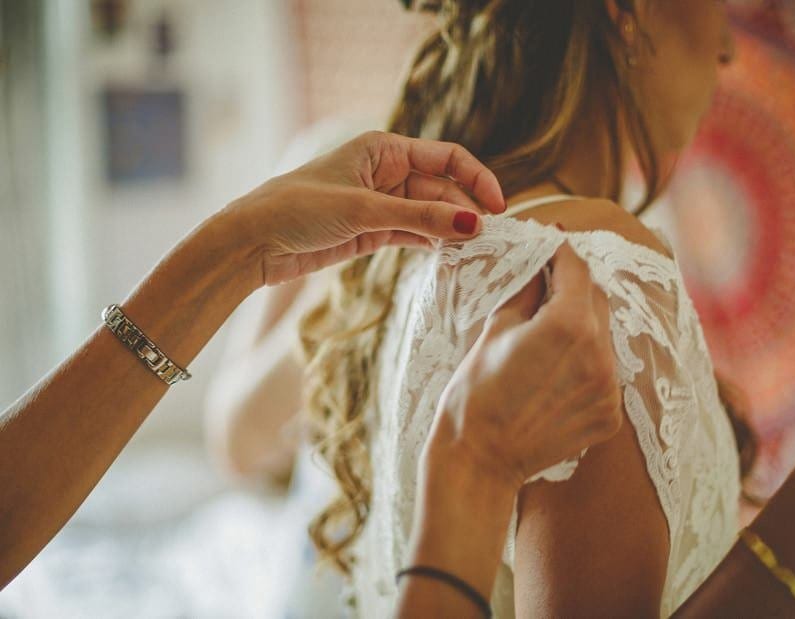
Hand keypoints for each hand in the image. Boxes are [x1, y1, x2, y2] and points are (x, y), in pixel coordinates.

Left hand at [224, 131, 505, 284]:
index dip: (476, 178)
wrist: (254, 243)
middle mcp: (385, 172)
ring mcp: (379, 203)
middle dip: (463, 211)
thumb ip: (421, 217)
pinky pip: (412, 233)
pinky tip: (449, 254)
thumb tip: (472, 224)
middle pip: (440, 189)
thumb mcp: (365, 209)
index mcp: (383, 149)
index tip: (498, 206)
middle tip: (487, 240)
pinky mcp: (371, 231)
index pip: (445, 158)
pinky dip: (431, 242)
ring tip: (474, 250)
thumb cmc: (300, 208)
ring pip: (429, 213)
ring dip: (449, 229)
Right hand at [425, 243, 623, 490]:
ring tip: (547, 333)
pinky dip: (586, 363)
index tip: (549, 242)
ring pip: (603, 336)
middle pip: (596, 298)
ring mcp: (610, 388)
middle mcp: (600, 354)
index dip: (560, 250)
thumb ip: (526, 289)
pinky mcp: (610, 415)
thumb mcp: (496, 329)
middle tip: (546, 282)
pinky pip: (605, 372)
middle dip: (573, 285)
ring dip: (582, 325)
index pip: (576, 268)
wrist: (479, 460)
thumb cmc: (475, 393)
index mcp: (569, 325)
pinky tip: (555, 371)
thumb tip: (538, 261)